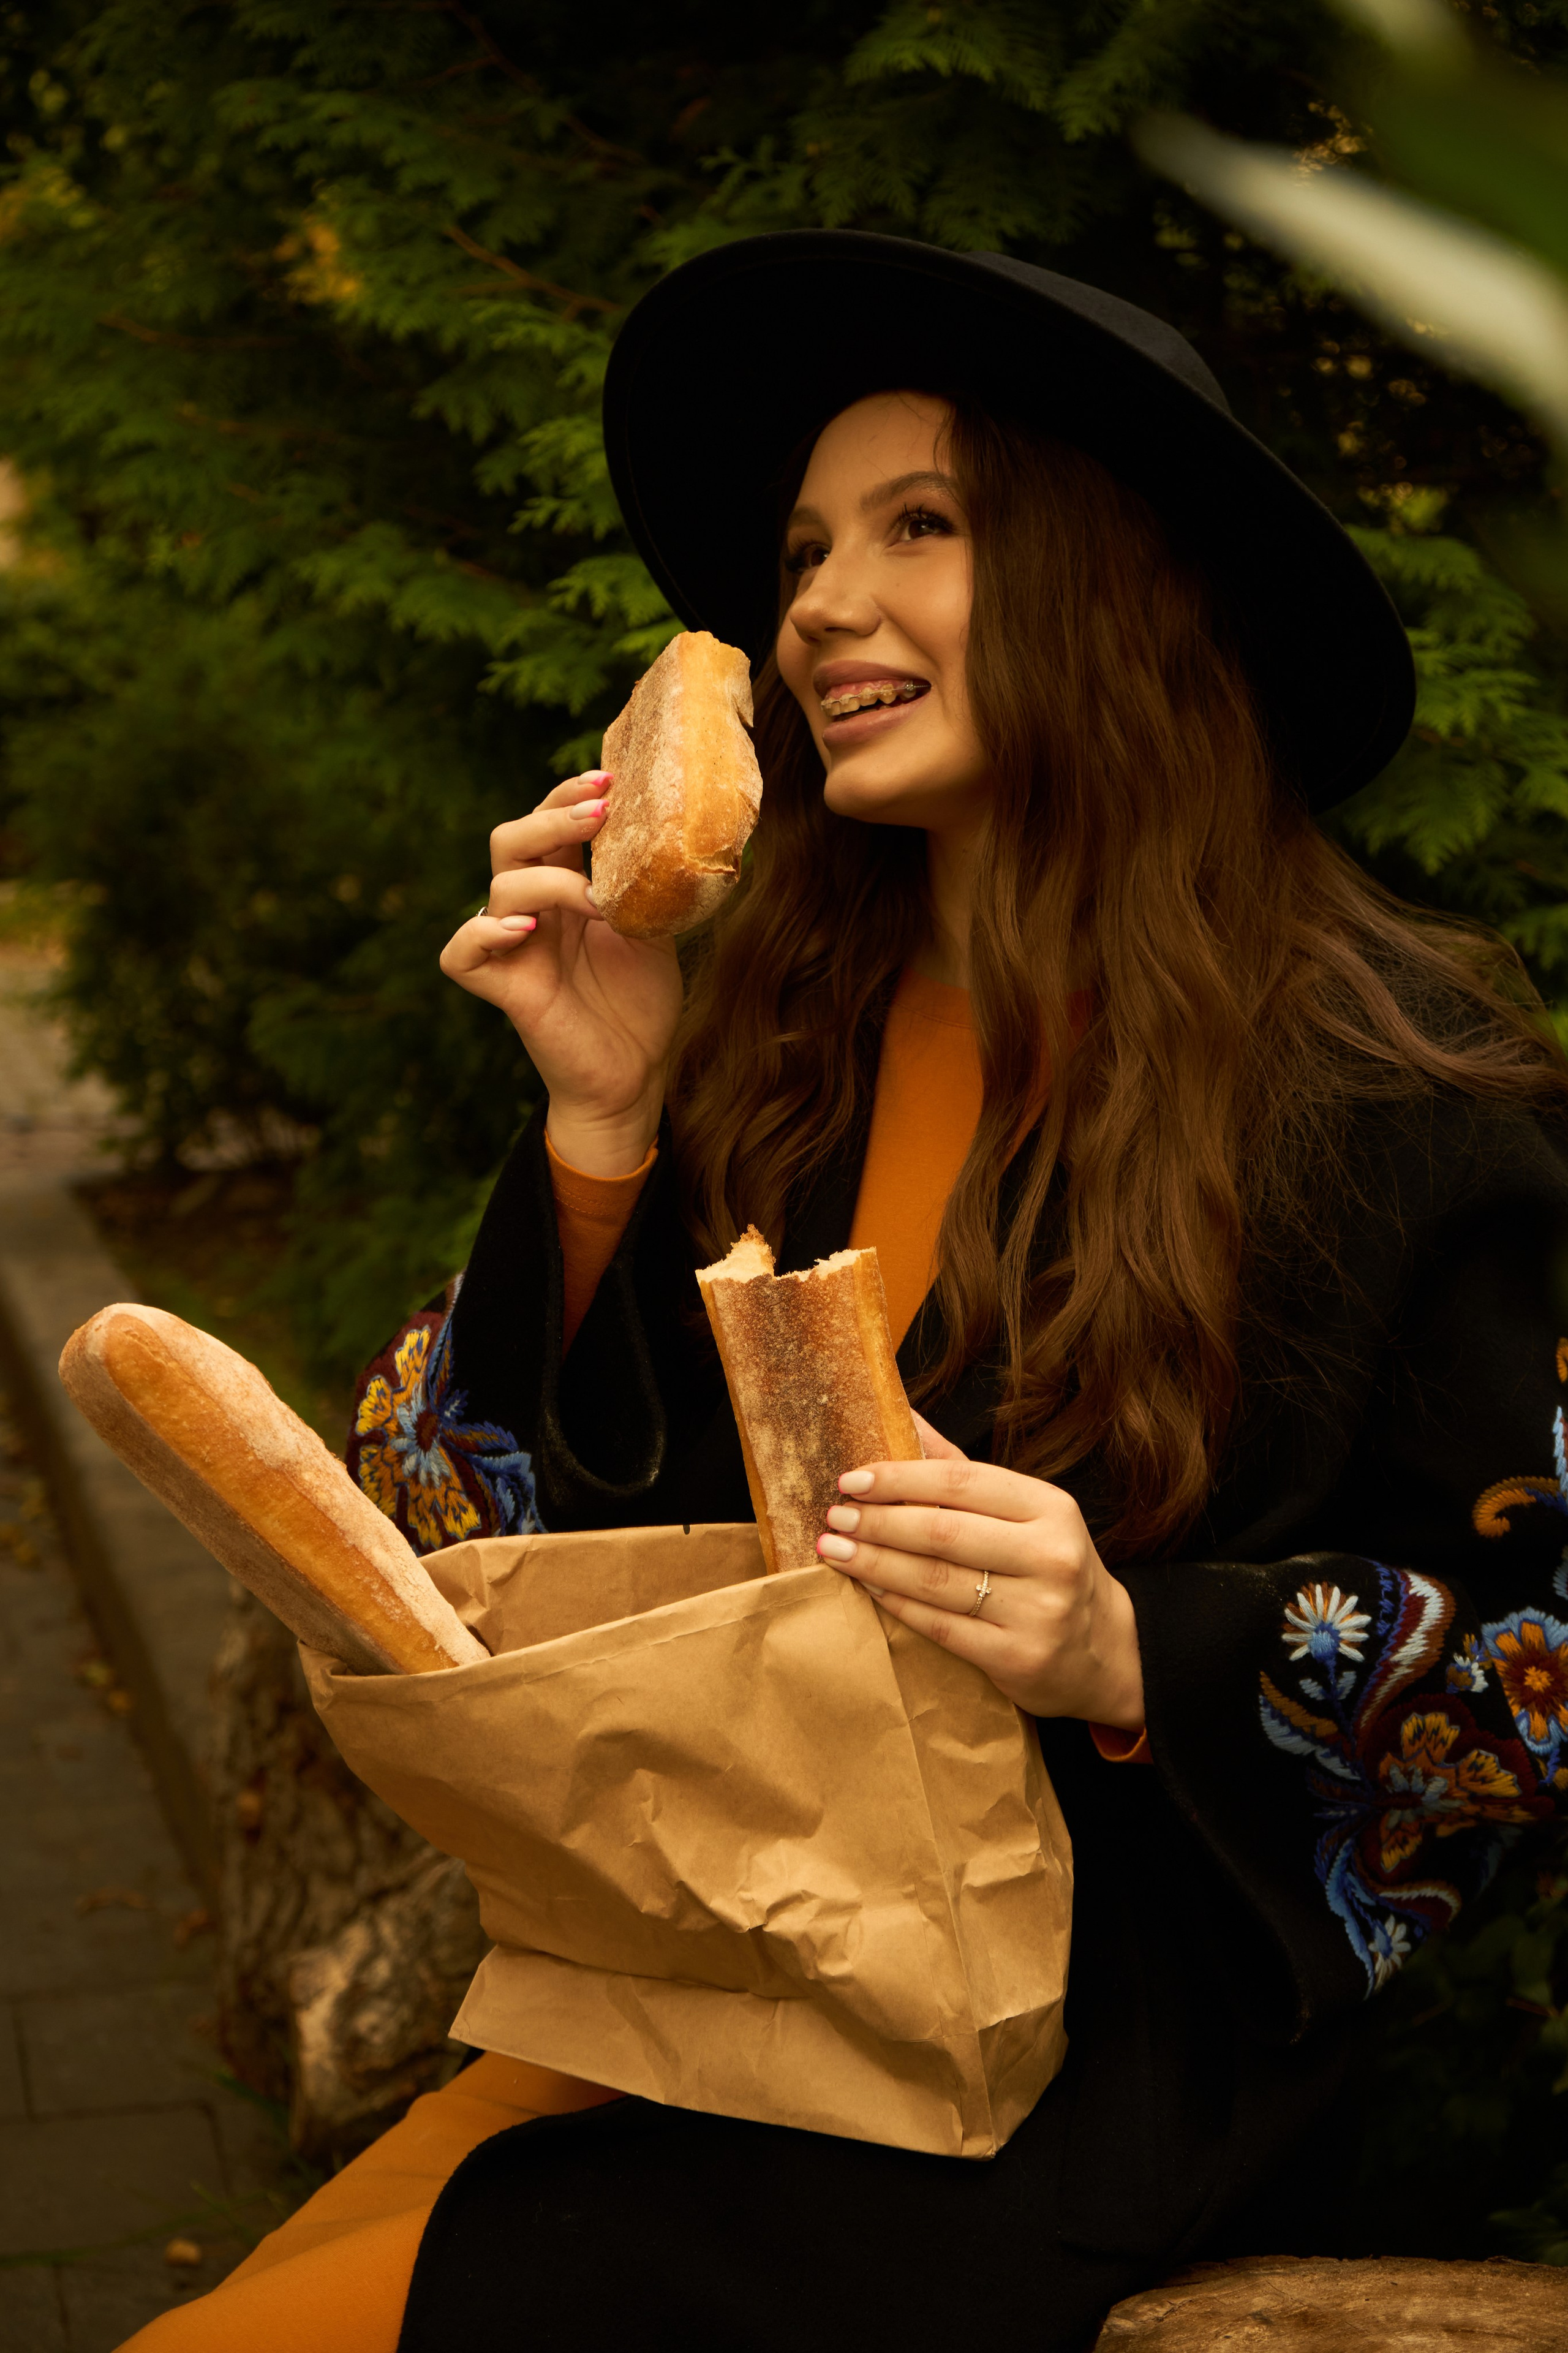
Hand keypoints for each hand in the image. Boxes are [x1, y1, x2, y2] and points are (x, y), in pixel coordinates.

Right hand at [438, 770, 682, 1173]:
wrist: (636, 1074)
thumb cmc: (641, 1003)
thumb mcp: (655, 930)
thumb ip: (647, 885)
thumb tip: (683, 830)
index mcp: (564, 890)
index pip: (547, 826)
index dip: (567, 797)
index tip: (610, 778)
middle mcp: (532, 912)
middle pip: (510, 840)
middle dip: (552, 818)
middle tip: (600, 812)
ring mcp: (514, 948)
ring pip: (498, 886)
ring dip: (550, 881)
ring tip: (596, 901)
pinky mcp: (503, 989)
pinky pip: (461, 953)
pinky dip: (485, 933)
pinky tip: (526, 930)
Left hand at [815, 1415, 1144, 1728]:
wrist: (1103, 1651)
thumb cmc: (1046, 1566)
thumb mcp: (1024, 1512)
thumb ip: (961, 1469)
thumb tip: (903, 1415)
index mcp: (1050, 1508)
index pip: (962, 1481)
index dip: (900, 1478)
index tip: (852, 1479)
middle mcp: (1050, 1556)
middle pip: (943, 1531)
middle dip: (878, 1521)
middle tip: (835, 1515)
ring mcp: (1037, 1611)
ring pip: (935, 1580)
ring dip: (874, 1563)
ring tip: (834, 1549)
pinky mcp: (1018, 1658)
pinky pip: (940, 1626)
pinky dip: (896, 1604)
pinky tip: (868, 1587)